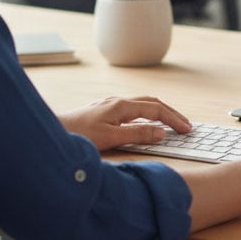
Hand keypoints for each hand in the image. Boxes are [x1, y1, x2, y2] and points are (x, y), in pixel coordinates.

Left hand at [58, 95, 190, 151]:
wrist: (53, 132)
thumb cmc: (79, 136)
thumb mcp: (112, 138)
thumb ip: (138, 135)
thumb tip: (161, 133)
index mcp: (122, 106)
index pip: (156, 110)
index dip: (174, 119)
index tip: (187, 129)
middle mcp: (118, 101)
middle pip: (152, 102)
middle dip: (171, 113)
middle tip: (185, 125)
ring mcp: (110, 105)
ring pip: (142, 104)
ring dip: (159, 112)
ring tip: (171, 123)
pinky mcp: (103, 111)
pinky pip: (132, 109)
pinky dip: (146, 114)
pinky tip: (145, 123)